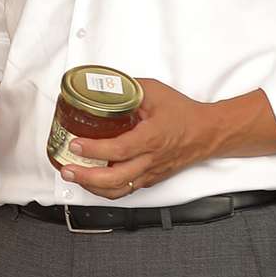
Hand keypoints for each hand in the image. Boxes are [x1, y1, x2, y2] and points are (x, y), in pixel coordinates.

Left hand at [62, 78, 218, 199]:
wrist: (208, 132)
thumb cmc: (184, 114)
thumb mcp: (154, 92)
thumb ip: (127, 89)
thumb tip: (102, 86)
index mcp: (152, 138)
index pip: (119, 149)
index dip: (94, 149)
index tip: (76, 144)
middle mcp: (151, 159)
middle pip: (115, 178)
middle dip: (86, 177)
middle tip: (67, 168)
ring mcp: (151, 172)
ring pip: (119, 190)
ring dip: (93, 187)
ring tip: (74, 176)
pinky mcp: (151, 179)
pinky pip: (126, 190)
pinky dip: (106, 189)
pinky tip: (92, 181)